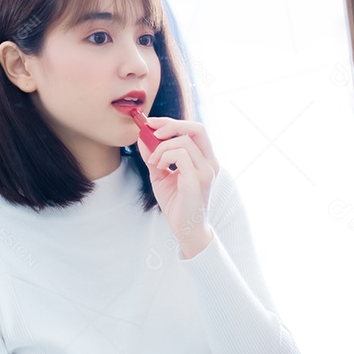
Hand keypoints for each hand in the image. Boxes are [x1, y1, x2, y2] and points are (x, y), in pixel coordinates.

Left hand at [136, 117, 218, 258]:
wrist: (186, 230)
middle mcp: (210, 163)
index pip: (194, 130)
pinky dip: (165, 156)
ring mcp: (206, 171)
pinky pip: (181, 156)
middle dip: (171, 125)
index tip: (150, 124)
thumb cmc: (176, 203)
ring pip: (185, 141)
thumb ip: (154, 156)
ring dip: (162, 146)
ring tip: (154, 161)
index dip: (171, 122)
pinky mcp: (197, 181)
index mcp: (205, 159)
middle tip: (151, 131)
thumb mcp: (161, 175)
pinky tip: (158, 167)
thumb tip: (142, 137)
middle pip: (197, 128)